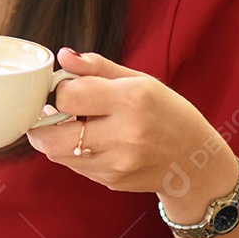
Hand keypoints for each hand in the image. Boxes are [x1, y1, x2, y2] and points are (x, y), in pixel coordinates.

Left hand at [25, 48, 238, 206]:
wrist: (197, 162)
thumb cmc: (168, 114)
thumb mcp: (140, 81)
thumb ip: (97, 67)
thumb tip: (63, 56)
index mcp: (132, 99)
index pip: (67, 97)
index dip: (59, 90)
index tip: (67, 88)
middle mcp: (125, 135)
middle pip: (50, 137)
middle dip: (41, 123)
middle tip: (49, 111)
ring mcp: (119, 164)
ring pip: (57, 154)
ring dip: (55, 137)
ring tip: (74, 124)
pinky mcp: (113, 181)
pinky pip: (74, 165)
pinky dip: (73, 152)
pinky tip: (93, 141)